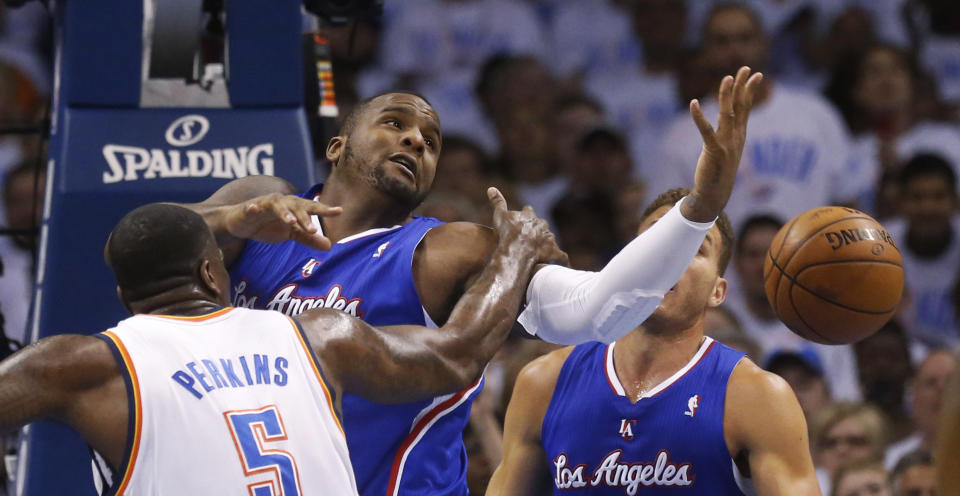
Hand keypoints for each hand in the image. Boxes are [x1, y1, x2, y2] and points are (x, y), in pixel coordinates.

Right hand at [222, 193, 342, 249]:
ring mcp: (264, 204)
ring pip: (276, 205)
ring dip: (284, 212)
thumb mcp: (290, 233)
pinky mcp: (249, 209)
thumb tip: (329, 246)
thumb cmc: (268, 225)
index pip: (311, 207)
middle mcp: (282, 202)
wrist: (241, 224)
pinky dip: (253, 208)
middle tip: (313, 230)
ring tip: (291, 222)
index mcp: (293, 208)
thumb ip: (308, 238)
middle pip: (296, 206)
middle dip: (305, 217)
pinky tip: (254, 209)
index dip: (325, 209)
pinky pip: (251, 207)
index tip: (340, 211)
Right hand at [487, 187, 567, 266]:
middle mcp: (541, 225)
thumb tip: (491, 188)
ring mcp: (549, 238)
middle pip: (541, 224)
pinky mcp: (554, 251)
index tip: (522, 218)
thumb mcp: (499, 216)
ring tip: (542, 250)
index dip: (525, 215)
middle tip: (530, 236)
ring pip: (550, 238)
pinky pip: (561, 256)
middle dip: (537, 228)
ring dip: (547, 243)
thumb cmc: (507, 234)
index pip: (528, 211)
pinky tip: (564, 264)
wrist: (517, 252)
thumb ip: (497, 202)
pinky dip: (562, 259)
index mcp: (529, 216)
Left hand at [683, 66, 763, 222]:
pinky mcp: (714, 152)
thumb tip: (729, 120)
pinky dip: (699, 117)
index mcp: (739, 135)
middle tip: (745, 68)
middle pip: (740, 106)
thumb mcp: (727, 148)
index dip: (750, 90)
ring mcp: (726, 144)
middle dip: (742, 86)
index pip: (746, 108)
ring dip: (726, 96)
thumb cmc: (719, 170)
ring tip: (726, 78)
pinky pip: (706, 131)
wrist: (715, 194)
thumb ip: (729, 133)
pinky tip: (693, 104)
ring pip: (727, 114)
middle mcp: (736, 137)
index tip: (756, 74)